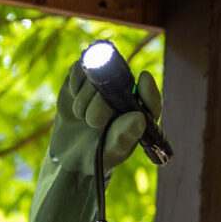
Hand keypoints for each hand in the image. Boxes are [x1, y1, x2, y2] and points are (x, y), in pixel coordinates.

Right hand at [48, 60, 161, 174]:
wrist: (70, 152)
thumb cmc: (96, 153)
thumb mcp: (110, 150)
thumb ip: (124, 136)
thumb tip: (138, 117)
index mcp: (139, 113)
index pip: (150, 100)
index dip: (148, 91)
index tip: (144, 80)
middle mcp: (125, 94)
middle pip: (117, 83)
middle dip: (100, 105)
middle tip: (92, 123)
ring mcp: (104, 83)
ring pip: (97, 74)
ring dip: (84, 98)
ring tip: (81, 116)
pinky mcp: (84, 76)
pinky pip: (80, 67)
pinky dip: (75, 83)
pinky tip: (74, 96)